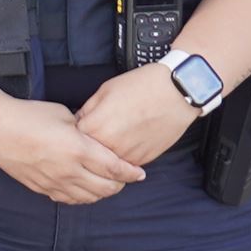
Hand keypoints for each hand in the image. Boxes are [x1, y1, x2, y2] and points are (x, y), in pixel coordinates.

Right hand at [0, 94, 144, 204]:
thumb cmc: (28, 115)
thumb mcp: (63, 114)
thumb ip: (83, 128)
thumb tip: (94, 136)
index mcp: (78, 148)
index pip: (114, 167)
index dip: (131, 172)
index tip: (140, 173)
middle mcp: (69, 170)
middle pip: (106, 188)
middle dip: (120, 184)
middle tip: (125, 178)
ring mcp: (54, 182)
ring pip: (88, 198)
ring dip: (102, 193)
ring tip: (106, 184)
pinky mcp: (41, 188)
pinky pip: (68, 199)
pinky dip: (82, 197)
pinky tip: (83, 188)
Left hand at [73, 62, 202, 168]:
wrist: (176, 92)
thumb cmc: (141, 86)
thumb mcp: (105, 91)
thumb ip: (88, 110)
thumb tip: (78, 122)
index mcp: (95, 127)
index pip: (74, 138)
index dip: (76, 131)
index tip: (80, 126)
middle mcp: (109, 146)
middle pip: (90, 154)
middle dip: (90, 145)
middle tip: (99, 131)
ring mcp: (127, 156)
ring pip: (108, 162)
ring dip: (107, 152)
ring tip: (117, 134)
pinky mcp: (143, 160)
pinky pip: (125, 163)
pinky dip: (124, 155)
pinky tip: (129, 140)